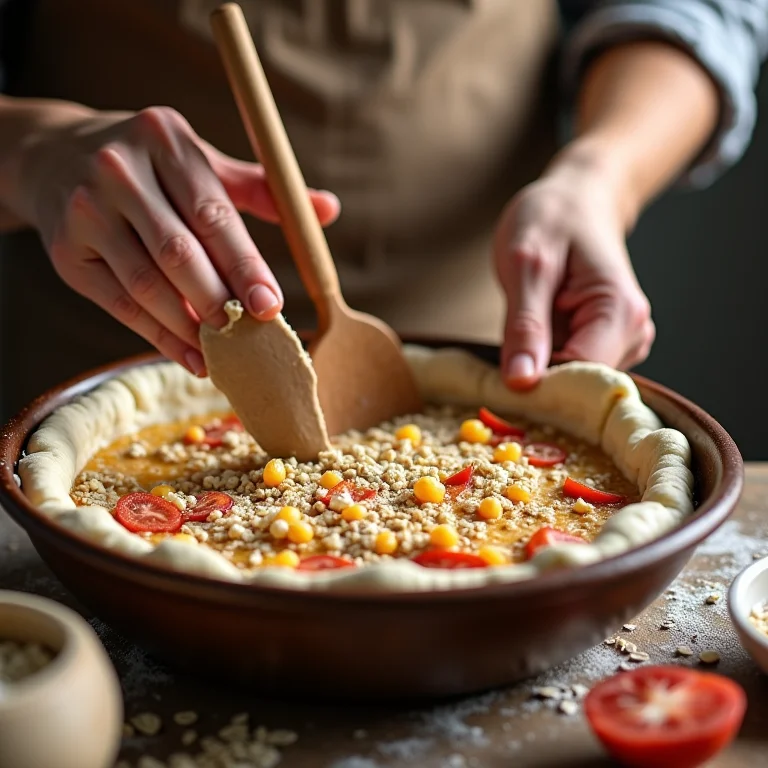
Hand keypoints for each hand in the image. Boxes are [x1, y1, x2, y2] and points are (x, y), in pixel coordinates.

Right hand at [16, 105, 339, 374]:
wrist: (54, 157)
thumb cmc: (150, 165)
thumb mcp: (200, 161)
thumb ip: (261, 189)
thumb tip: (327, 209)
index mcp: (165, 140)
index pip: (214, 215)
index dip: (245, 266)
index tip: (271, 306)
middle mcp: (119, 170)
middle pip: (179, 253)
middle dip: (219, 301)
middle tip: (250, 335)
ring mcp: (86, 210)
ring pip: (148, 284)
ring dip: (190, 327)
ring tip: (223, 352)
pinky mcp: (66, 252)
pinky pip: (120, 305)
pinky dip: (159, 336)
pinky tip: (191, 356)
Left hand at [494, 157, 654, 389]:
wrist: (576, 201)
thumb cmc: (553, 219)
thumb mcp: (527, 265)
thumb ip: (525, 325)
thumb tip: (520, 381)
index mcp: (620, 313)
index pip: (583, 378)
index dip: (542, 388)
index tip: (503, 387)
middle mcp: (632, 335)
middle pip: (580, 387)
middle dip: (538, 381)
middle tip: (502, 359)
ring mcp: (620, 344)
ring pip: (572, 383)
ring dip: (539, 372)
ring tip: (520, 335)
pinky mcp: (603, 347)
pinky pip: (568, 371)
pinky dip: (544, 365)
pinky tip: (531, 342)